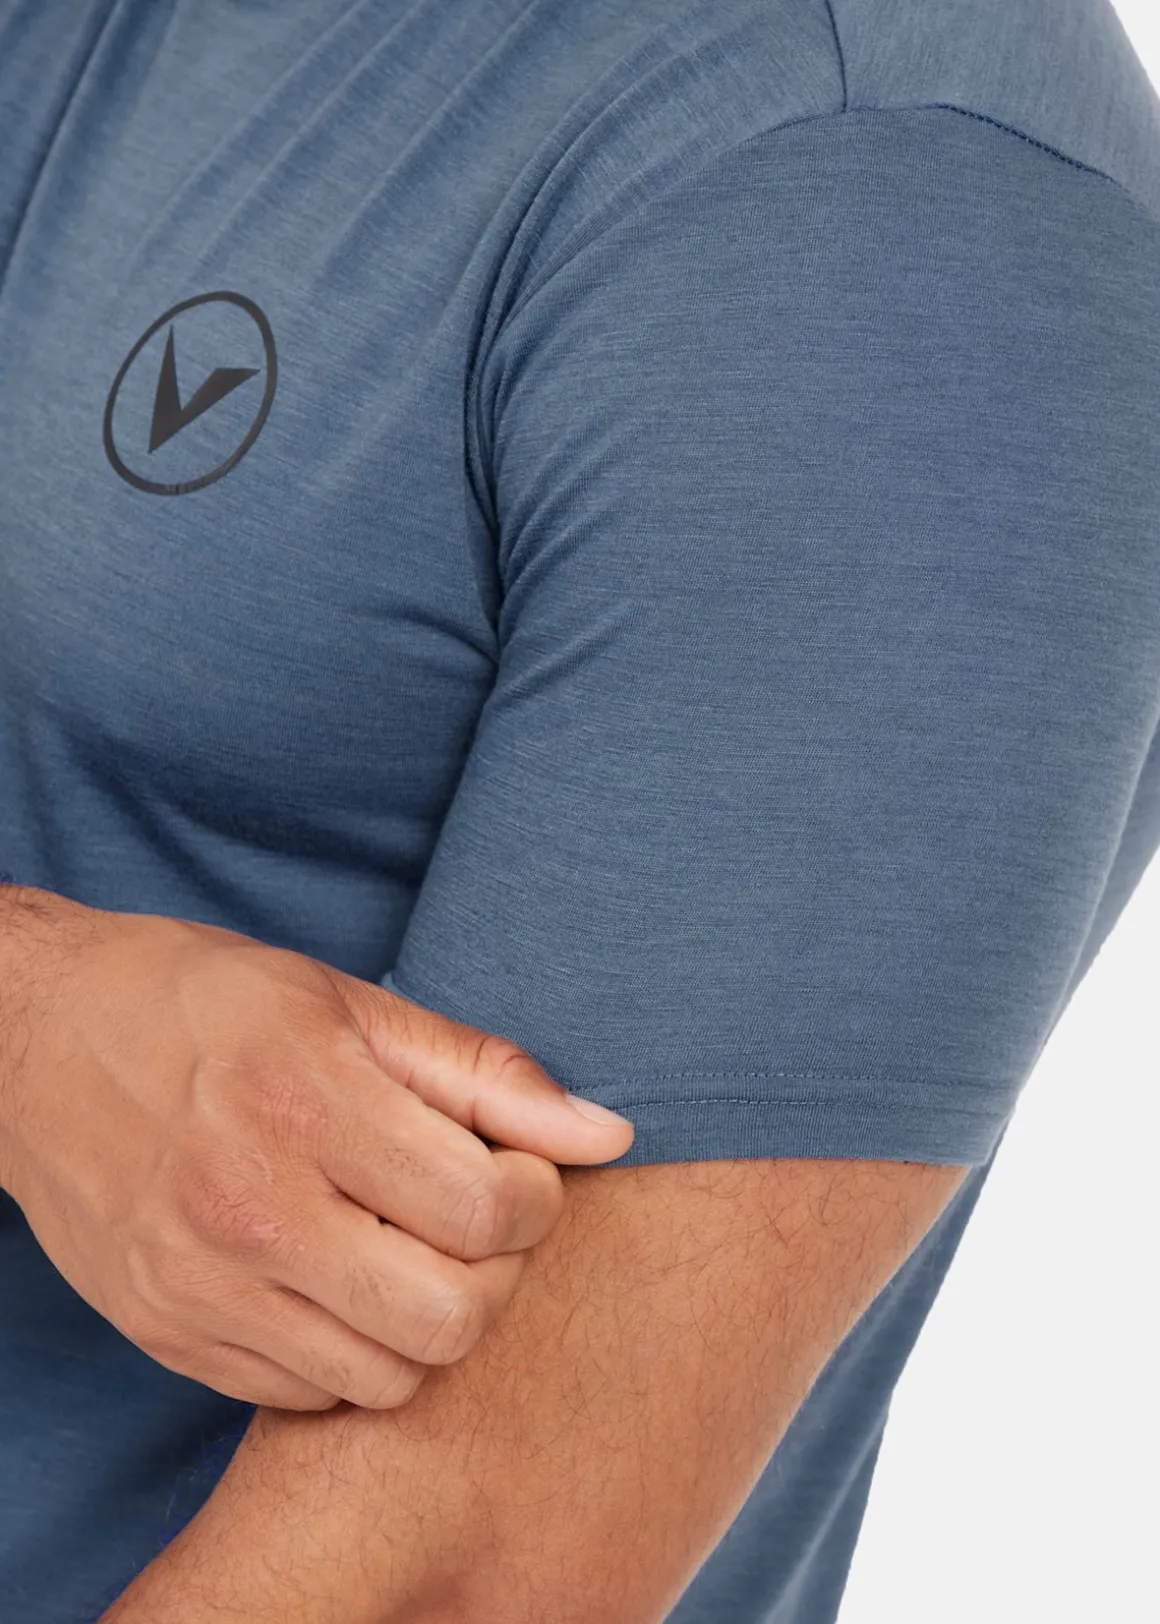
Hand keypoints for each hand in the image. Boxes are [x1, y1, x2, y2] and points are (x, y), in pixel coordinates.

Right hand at [0, 889, 632, 1410]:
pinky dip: (352, 1352)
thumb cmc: (209, 1005)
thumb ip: (483, 1073)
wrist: (37, 1043)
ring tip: (410, 1250)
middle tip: (477, 1221)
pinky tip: (340, 1279)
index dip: (536, 1199)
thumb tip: (607, 1133)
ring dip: (430, 1321)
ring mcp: (202, 1286)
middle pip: (452, 1317)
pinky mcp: (169, 1334)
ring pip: (389, 1375)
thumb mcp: (351, 1004)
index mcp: (309, 1104)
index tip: (518, 1172)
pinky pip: (309, 1393)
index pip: (486, 1211)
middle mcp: (250, 1208)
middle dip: (497, 1273)